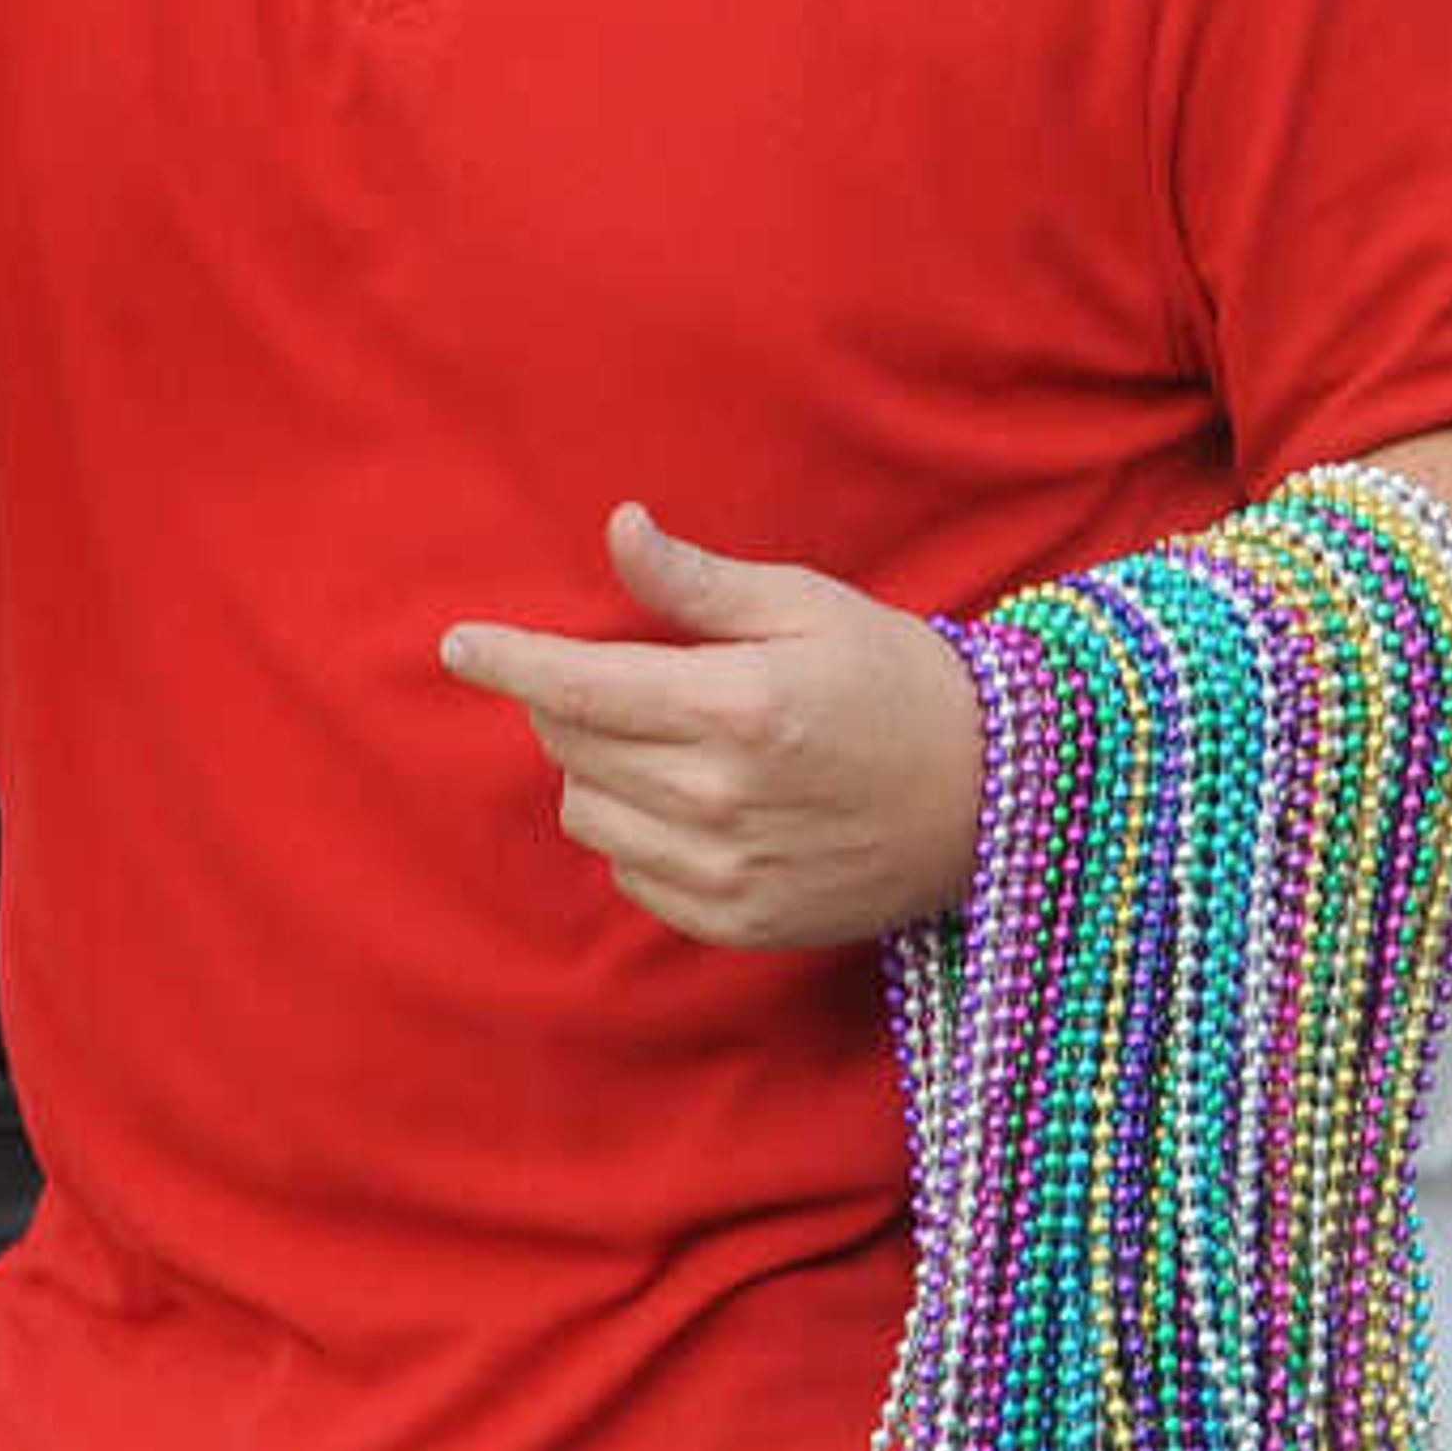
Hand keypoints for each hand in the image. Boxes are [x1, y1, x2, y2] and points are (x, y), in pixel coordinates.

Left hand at [440, 500, 982, 950]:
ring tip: (671, 739)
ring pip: (589, 814)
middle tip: (630, 673)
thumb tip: (617, 529)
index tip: (458, 643)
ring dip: (600, 768)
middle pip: (572, 747)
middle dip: (572, 700)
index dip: (508, 659)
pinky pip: (631, 877)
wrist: (993, 800)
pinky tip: (695, 802)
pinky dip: (638, 834)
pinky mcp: (740, 922)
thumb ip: (697, 584)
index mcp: (735, 707)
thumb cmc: (897, 679)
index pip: (577, 688)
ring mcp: (728, 871)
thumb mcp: (806, 606)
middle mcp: (720, 799)